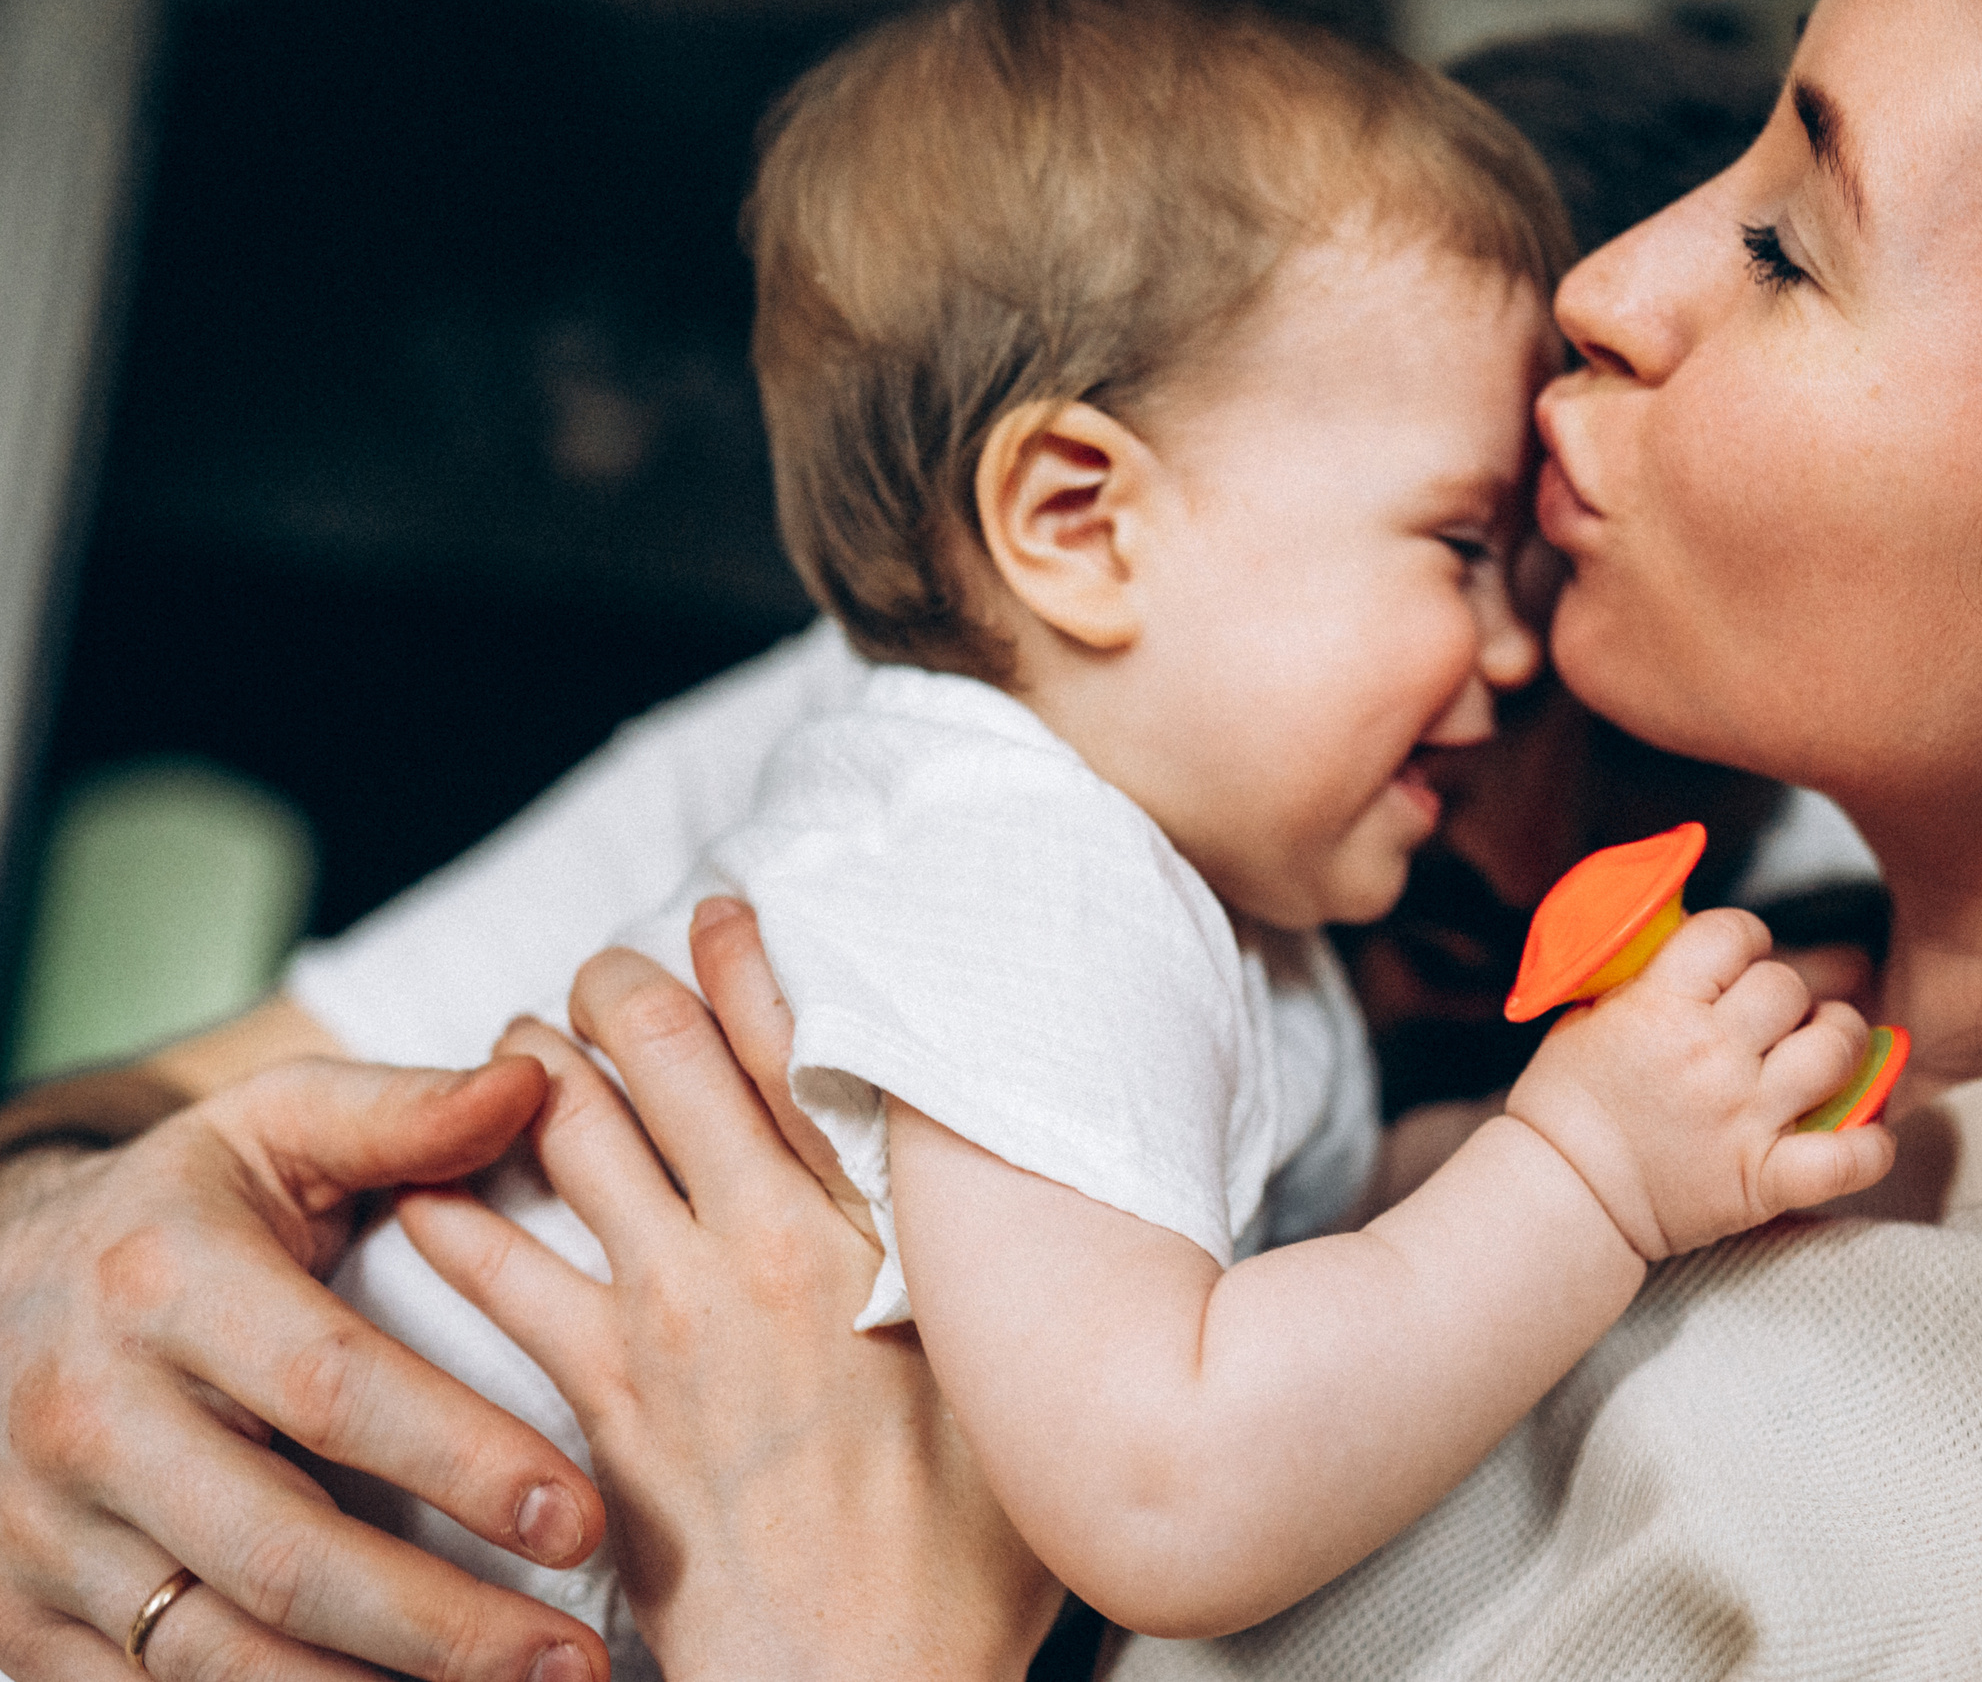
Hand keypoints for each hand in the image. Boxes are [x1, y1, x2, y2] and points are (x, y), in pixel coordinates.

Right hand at [0, 1061, 609, 1681]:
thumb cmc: (181, 1211)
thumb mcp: (270, 1130)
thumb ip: (401, 1113)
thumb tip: (534, 1082)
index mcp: (164, 1285)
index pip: (332, 1389)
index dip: (459, 1458)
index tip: (579, 1514)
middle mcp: (91, 1421)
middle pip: (282, 1555)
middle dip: (441, 1623)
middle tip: (578, 1658)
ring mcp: (45, 1539)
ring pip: (219, 1659)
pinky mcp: (25, 1628)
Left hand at [401, 899, 1061, 1681]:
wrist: (870, 1679)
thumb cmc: (968, 1548)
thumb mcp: (1016, 1370)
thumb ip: (989, 1266)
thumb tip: (993, 1182)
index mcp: (880, 1225)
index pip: (799, 1043)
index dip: (746, 961)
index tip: (717, 912)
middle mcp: (770, 1241)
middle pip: (671, 1058)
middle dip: (622, 990)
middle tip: (604, 971)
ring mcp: (674, 1313)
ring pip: (575, 1134)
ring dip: (534, 1069)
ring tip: (518, 1039)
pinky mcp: (601, 1397)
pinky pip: (498, 1270)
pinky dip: (456, 1212)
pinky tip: (427, 1183)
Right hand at [1505, 906, 1894, 1259]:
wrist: (1562, 1198)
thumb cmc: (1563, 1108)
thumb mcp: (1583, 1017)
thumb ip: (1639, 975)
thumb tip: (1688, 933)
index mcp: (1660, 1007)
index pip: (1733, 933)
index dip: (1744, 938)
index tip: (1741, 958)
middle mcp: (1710, 1055)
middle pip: (1788, 987)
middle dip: (1785, 995)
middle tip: (1773, 1016)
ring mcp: (1743, 1117)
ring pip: (1834, 1051)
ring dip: (1839, 1042)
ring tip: (1825, 1050)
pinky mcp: (1762, 1178)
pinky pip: (1846, 1157)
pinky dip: (1869, 1145)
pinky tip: (1868, 1132)